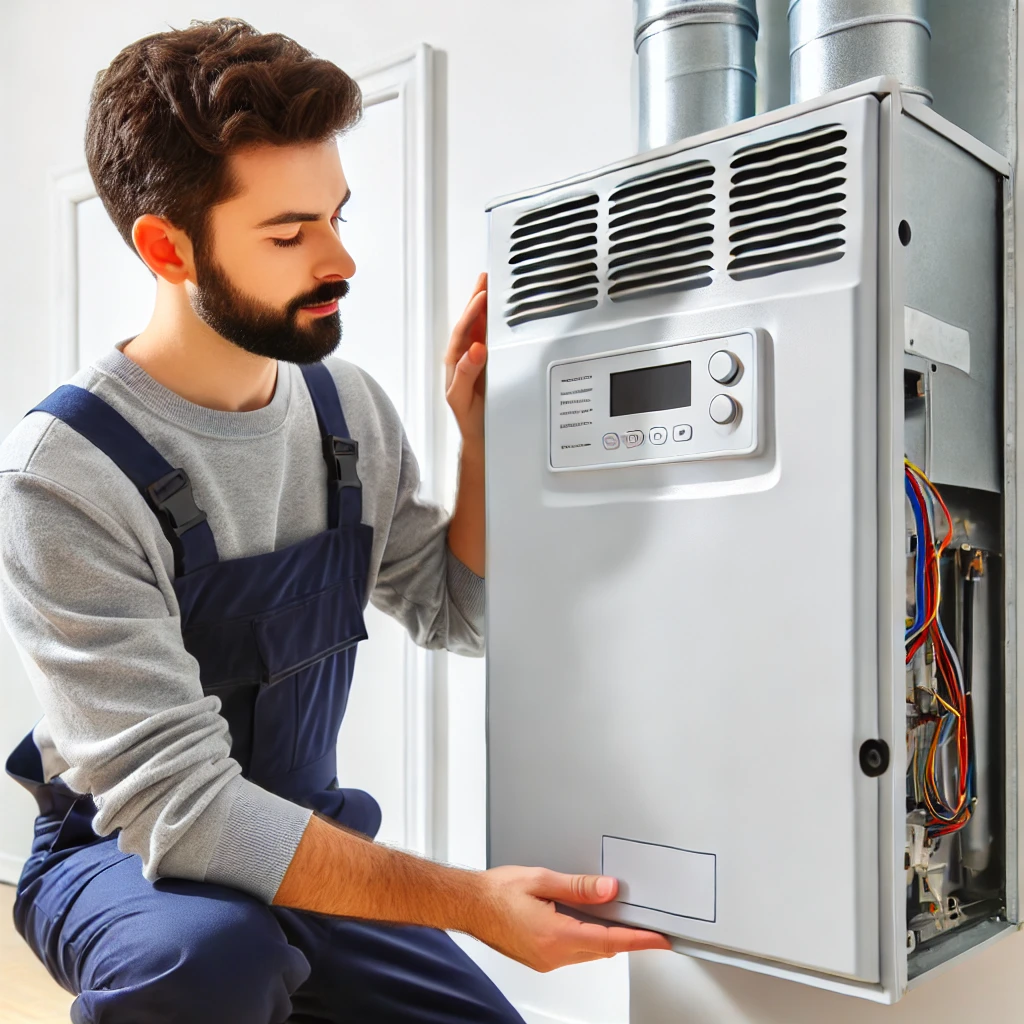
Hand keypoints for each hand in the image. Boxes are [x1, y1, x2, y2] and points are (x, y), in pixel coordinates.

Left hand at [445, 273, 487, 447]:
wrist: (480, 437)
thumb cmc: (470, 419)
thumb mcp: (462, 398)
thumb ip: (466, 374)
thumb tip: (475, 349)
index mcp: (456, 362)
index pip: (463, 331)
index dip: (472, 312)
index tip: (482, 296)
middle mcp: (465, 357)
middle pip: (470, 322)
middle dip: (477, 299)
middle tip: (485, 278)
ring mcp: (476, 359)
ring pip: (480, 327)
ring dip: (485, 306)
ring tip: (490, 285)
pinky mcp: (488, 363)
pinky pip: (490, 337)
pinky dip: (494, 320)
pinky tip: (499, 310)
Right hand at [471, 866, 671, 971]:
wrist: (468, 904)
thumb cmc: (496, 892)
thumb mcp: (542, 879)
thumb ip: (579, 887)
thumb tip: (609, 890)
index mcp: (555, 935)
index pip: (609, 941)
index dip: (638, 940)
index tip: (659, 940)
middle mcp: (552, 955)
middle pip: (602, 949)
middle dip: (624, 936)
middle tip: (645, 924)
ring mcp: (545, 960)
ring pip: (587, 951)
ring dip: (602, 936)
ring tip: (613, 914)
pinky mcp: (539, 959)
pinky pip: (572, 952)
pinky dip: (584, 937)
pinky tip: (582, 919)